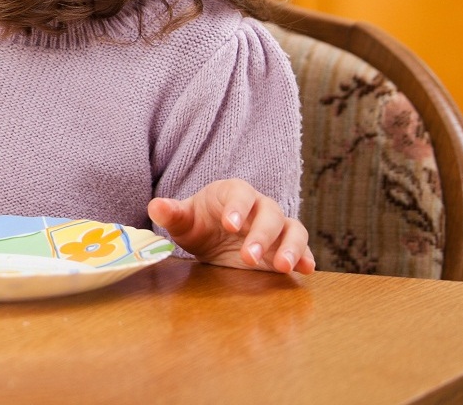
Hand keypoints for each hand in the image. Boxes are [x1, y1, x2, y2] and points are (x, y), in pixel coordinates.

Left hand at [148, 179, 314, 274]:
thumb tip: (155, 207)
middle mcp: (259, 206)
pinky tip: (305, 270)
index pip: (240, 193)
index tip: (230, 225)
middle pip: (270, 213)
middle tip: (248, 257)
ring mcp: (276, 226)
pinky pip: (303, 247)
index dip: (238, 207)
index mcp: (233, 193)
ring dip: (291, 247)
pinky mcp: (286, 246)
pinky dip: (306, 257)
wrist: (213, 238)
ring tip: (282, 267)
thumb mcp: (183, 221)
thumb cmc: (199, 224)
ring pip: (293, 229)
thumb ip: (171, 213)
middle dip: (261, 235)